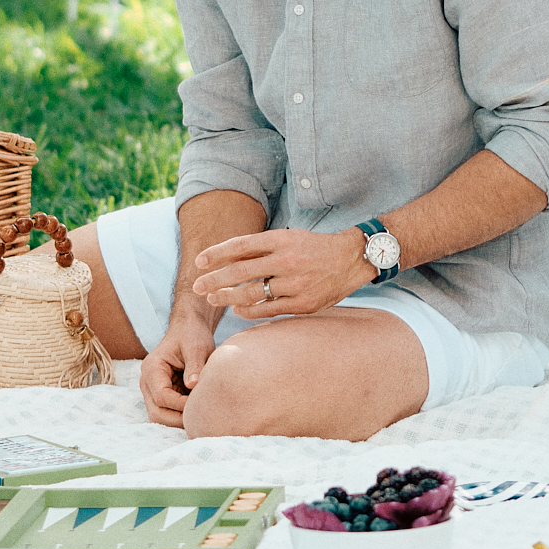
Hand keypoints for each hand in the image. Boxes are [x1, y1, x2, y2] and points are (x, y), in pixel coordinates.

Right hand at [139, 323, 215, 428]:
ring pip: (161, 417)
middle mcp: (147, 382)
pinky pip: (168, 413)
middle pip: (157, 414)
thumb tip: (193, 385)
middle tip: (202, 416)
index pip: (162, 398)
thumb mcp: (197, 347)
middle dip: (179, 419)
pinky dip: (182, 416)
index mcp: (152, 369)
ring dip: (180, 420)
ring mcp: (152, 390)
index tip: (202, 403)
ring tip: (200, 414)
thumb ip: (195, 366)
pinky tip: (198, 410)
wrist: (188, 329)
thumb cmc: (192, 335)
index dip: (182, 406)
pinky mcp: (162, 395)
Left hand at [191, 227, 369, 319]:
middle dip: (215, 279)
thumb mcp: (289, 238)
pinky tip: (237, 309)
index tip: (200, 261)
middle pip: (242, 271)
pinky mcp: (303, 303)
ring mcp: (295, 284)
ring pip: (253, 293)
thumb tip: (227, 257)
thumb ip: (261, 248)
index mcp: (282, 239)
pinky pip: (269, 309)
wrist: (351, 260)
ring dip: (228, 297)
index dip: (218, 253)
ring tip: (212, 298)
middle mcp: (287, 260)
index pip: (242, 245)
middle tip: (197, 286)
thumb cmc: (314, 248)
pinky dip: (249, 310)